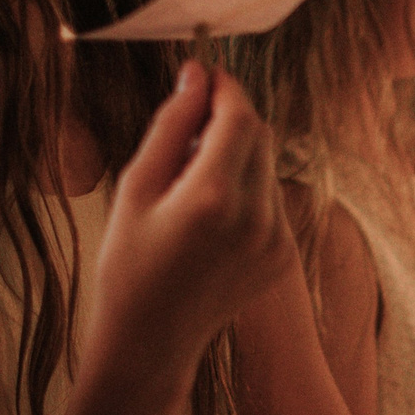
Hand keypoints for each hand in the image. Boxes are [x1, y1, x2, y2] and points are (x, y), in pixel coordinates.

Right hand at [86, 65, 288, 370]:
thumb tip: (197, 76)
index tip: (204, 75)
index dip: (224, 87)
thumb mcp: (137, 186)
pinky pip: (272, 200)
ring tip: (190, 182)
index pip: (240, 115)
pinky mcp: (284, 257)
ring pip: (268, 167)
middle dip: (229, 118)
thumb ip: (172, 125)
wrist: (153, 339)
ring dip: (237, 155)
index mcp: (215, 197)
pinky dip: (247, 190)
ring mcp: (277, 241)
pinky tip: (209, 217)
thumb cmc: (130, 262)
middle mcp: (257, 218)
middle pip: (260, 135)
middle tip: (188, 127)